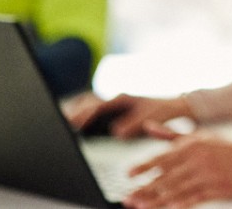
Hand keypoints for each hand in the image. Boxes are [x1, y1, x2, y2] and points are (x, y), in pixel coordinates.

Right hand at [65, 92, 192, 138]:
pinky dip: (82, 112)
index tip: (75, 123)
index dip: (86, 114)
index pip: (98, 105)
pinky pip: (93, 108)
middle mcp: (115, 98)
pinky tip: (74, 122)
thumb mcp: (149, 118)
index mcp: (122, 98)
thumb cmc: (160, 111)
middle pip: (89, 101)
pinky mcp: (112, 108)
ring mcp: (113, 102)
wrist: (170, 105)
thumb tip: (116, 133)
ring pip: (89, 103)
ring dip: (76, 110)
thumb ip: (133, 125)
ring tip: (61, 120)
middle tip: (61, 121)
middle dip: (75, 111)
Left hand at [122, 126, 231, 208]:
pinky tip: (170, 208)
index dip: (144, 166)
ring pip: (178, 189)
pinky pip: (196, 198)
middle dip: (145, 188)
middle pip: (166, 175)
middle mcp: (199, 158)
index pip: (163, 156)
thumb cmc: (228, 148)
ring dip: (157, 199)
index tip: (128, 174)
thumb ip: (172, 135)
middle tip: (128, 197)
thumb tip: (148, 127)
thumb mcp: (200, 136)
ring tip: (141, 206)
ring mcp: (209, 174)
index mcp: (192, 144)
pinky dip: (182, 203)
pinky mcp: (219, 188)